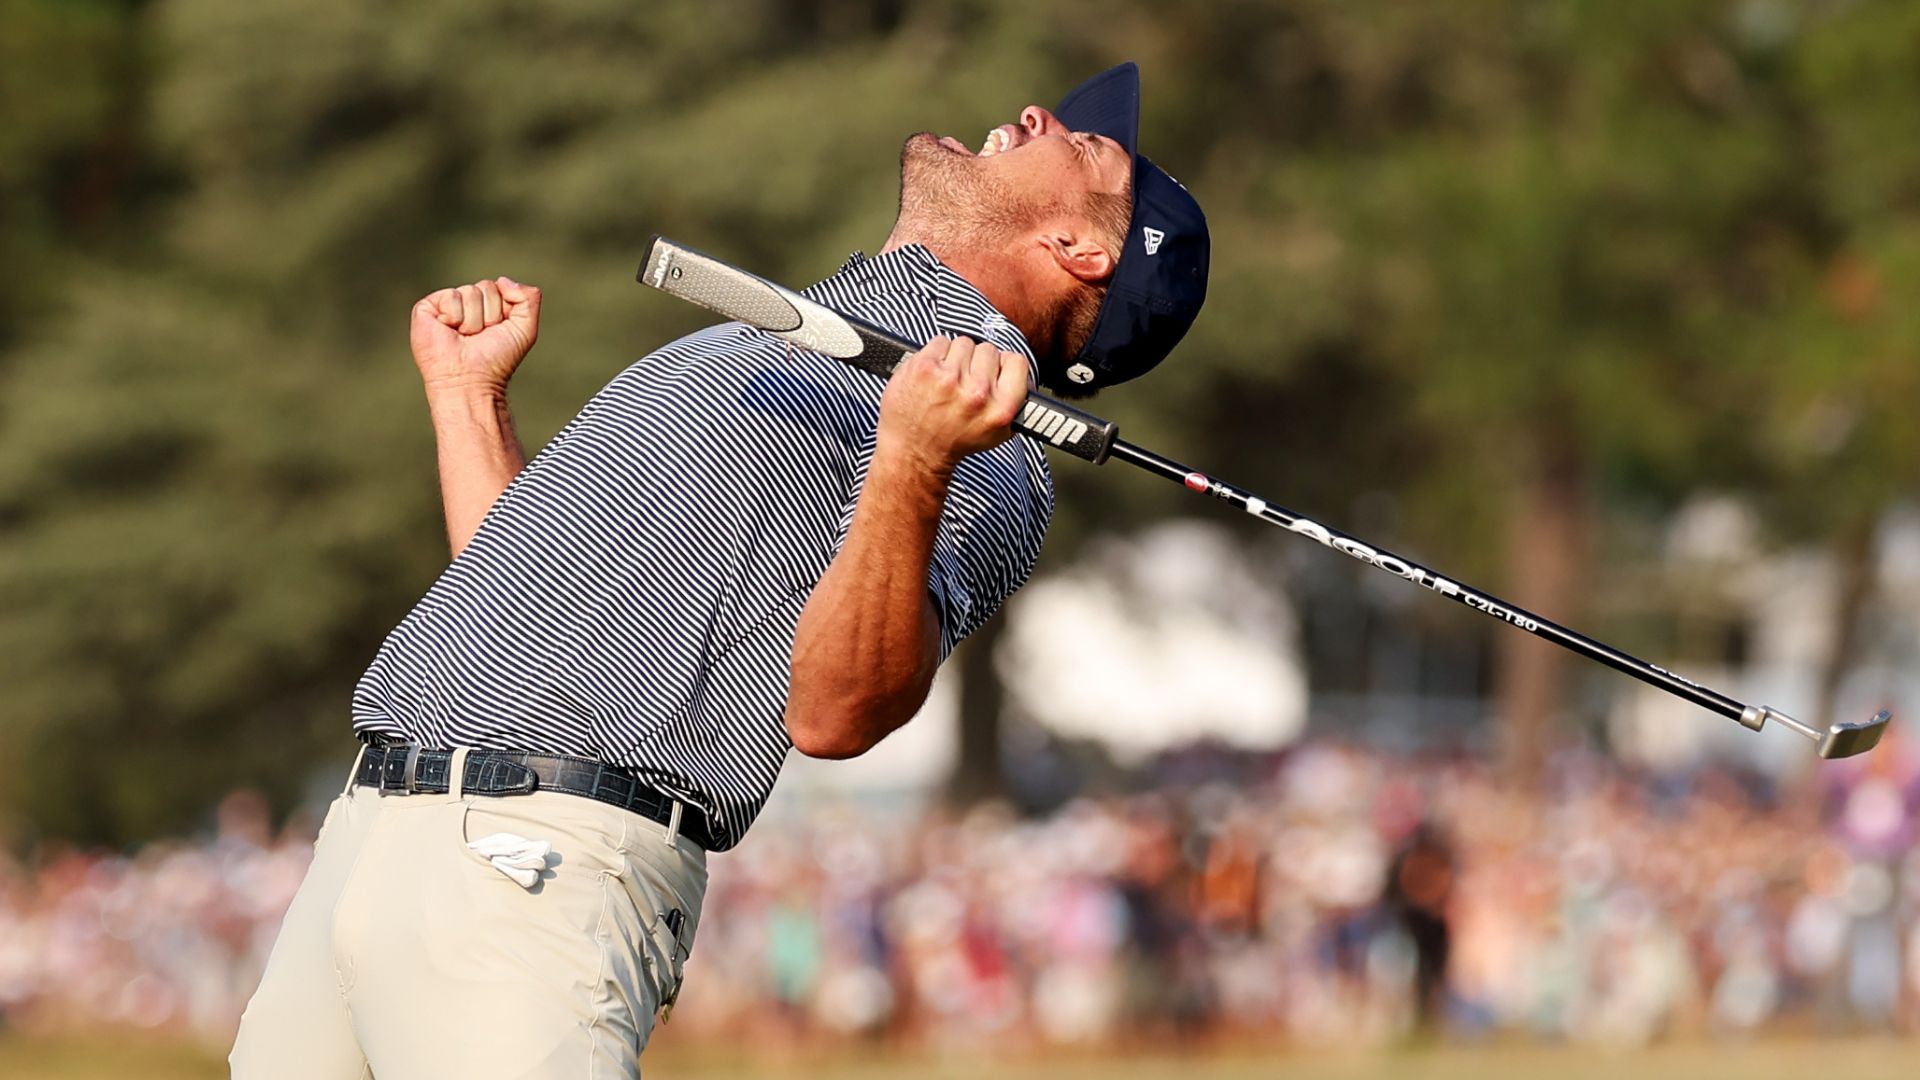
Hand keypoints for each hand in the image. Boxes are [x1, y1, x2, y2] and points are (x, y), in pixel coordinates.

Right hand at [409, 277, 541, 393]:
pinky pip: (451, 296)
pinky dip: (455, 317)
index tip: (496, 331)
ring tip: (464, 338)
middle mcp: (466, 305)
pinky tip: (449, 332)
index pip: (500, 287)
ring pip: (469, 292)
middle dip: (489, 315)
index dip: (504, 310)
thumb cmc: (496, 360)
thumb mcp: (525, 329)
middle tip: (479, 337)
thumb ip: (529, 298)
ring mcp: (445, 306)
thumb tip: (502, 280)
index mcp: (486, 307)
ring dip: (472, 320)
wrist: (471, 380)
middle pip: (486, 287)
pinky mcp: (426, 308)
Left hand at [875, 336, 1028, 473]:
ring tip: (948, 380)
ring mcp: (950, 377)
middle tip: (966, 382)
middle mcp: (978, 392)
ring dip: (957, 357)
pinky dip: (936, 354)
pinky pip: (940, 342)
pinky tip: (933, 374)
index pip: (1017, 361)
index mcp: (1000, 408)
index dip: (1005, 365)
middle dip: (978, 363)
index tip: (996, 371)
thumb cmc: (954, 441)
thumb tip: (1022, 376)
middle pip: (989, 350)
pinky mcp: (925, 367)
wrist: (914, 452)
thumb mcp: (997, 433)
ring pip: (964, 343)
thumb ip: (1015, 402)